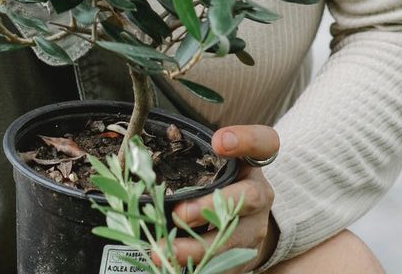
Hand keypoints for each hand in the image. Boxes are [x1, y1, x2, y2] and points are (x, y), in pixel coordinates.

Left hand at [168, 125, 279, 271]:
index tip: (219, 142)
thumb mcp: (210, 164)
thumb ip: (189, 156)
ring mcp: (255, 228)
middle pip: (249, 198)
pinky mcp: (245, 256)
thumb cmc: (217, 184)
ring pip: (233, 239)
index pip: (263, 143)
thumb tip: (138, 159)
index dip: (245, 140)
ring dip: (198, 247)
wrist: (243, 222)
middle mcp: (259, 195)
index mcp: (251, 164)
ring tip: (167, 251)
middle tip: (179, 214)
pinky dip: (200, 266)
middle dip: (211, 207)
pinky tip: (174, 266)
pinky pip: (226, 265)